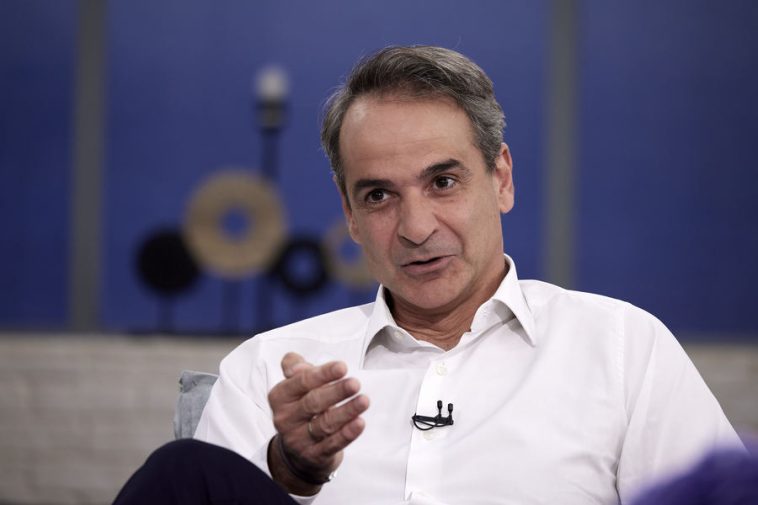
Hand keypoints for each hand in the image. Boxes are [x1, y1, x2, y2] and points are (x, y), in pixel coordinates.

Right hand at [267, 352, 368, 494]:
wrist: (296, 451)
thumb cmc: (301, 408)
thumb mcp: (294, 385)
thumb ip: (295, 367)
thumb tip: (298, 367)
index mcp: (280, 396)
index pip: (301, 382)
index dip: (323, 374)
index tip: (342, 367)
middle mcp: (285, 418)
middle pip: (313, 402)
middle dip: (336, 392)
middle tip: (355, 384)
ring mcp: (298, 439)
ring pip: (324, 424)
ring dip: (346, 412)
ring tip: (364, 401)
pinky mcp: (313, 456)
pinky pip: (332, 444)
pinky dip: (347, 434)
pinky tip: (359, 423)